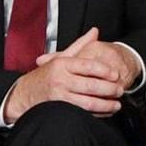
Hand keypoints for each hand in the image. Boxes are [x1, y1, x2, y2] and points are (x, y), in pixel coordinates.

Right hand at [6, 28, 127, 117]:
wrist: (24, 94)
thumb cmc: (45, 75)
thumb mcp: (60, 58)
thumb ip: (80, 45)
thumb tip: (95, 32)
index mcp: (62, 64)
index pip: (88, 66)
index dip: (105, 71)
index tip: (116, 74)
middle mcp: (60, 80)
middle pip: (91, 86)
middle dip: (109, 89)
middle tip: (120, 90)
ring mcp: (60, 96)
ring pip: (88, 102)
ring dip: (105, 104)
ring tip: (117, 104)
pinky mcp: (60, 110)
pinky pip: (82, 112)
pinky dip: (96, 114)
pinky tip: (105, 111)